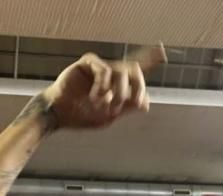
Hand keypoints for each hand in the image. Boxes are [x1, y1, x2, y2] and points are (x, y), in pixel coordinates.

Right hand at [43, 45, 164, 129]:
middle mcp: (110, 72)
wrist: (60, 115)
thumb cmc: (81, 116)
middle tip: (133, 103)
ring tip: (108, 107)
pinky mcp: (89, 62)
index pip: (136, 71)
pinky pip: (105, 71)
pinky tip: (95, 98)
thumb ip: (127, 108)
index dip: (150, 59)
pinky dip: (103, 87)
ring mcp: (100, 66)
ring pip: (122, 72)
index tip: (163, 52)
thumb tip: (145, 103)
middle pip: (135, 70)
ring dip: (119, 93)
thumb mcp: (109, 116)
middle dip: (138, 88)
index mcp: (117, 84)